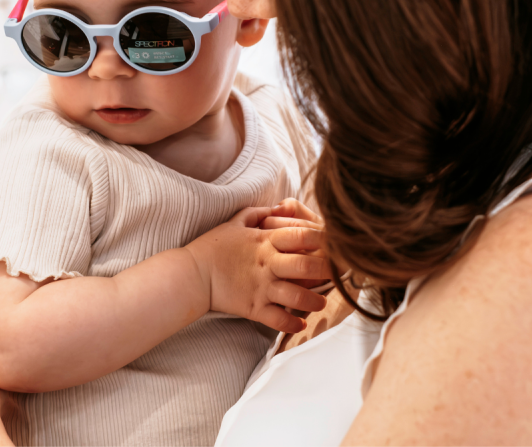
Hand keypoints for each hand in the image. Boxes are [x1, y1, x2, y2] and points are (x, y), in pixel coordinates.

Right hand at [182, 205, 328, 332]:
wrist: (191, 274)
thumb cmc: (213, 246)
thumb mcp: (235, 222)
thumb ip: (259, 213)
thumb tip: (280, 207)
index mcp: (264, 241)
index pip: (300, 235)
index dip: (323, 238)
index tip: (337, 242)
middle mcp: (267, 264)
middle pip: (306, 265)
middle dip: (328, 269)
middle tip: (339, 273)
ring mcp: (261, 288)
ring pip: (298, 296)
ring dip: (315, 300)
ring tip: (321, 301)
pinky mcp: (254, 308)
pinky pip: (279, 320)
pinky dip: (293, 324)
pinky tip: (300, 323)